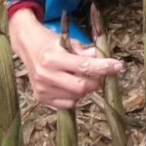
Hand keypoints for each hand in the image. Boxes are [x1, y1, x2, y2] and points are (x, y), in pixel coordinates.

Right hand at [8, 10, 122, 108]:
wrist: (27, 46)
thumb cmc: (49, 42)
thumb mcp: (67, 40)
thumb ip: (85, 51)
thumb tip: (102, 57)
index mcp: (53, 58)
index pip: (84, 66)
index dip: (104, 67)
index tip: (118, 66)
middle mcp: (46, 75)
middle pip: (82, 87)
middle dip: (96, 82)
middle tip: (100, 74)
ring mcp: (43, 89)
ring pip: (76, 97)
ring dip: (85, 89)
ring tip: (81, 77)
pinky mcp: (41, 98)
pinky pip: (67, 104)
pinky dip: (75, 97)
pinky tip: (71, 85)